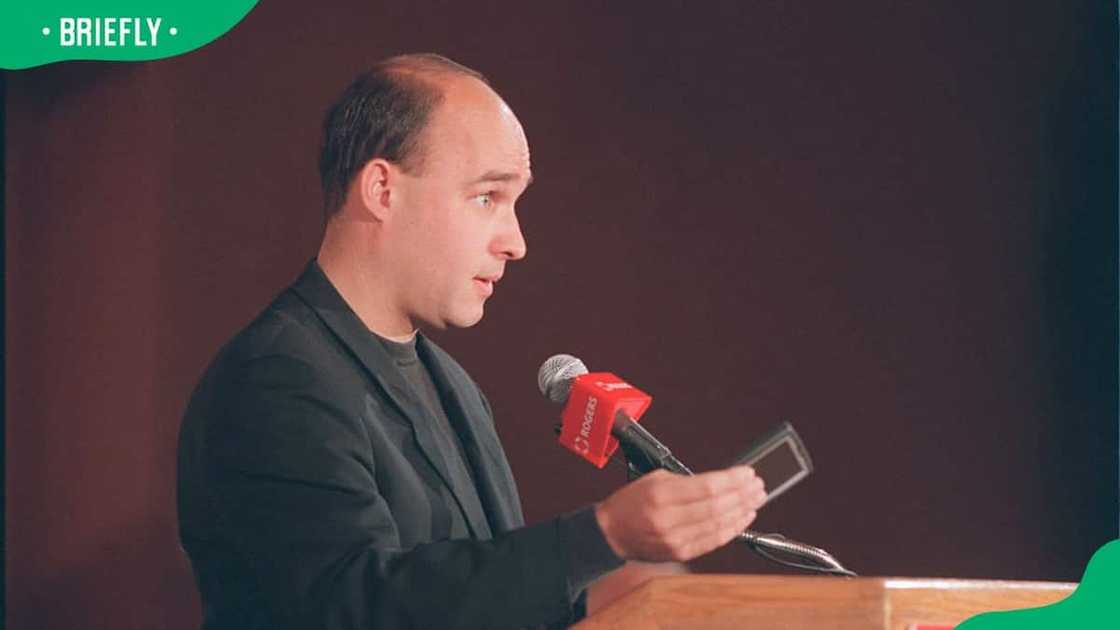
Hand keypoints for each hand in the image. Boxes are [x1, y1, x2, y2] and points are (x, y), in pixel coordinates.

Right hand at [594, 465, 765, 561]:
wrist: (611, 533)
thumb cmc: (631, 502)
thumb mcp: (654, 479)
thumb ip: (687, 481)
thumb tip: (723, 482)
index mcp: (660, 494)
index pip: (707, 487)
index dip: (732, 480)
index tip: (748, 473)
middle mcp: (668, 519)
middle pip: (717, 506)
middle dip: (743, 494)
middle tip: (758, 485)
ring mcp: (675, 539)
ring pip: (719, 525)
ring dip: (743, 510)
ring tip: (756, 499)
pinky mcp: (680, 553)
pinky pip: (714, 541)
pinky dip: (733, 529)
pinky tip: (744, 517)